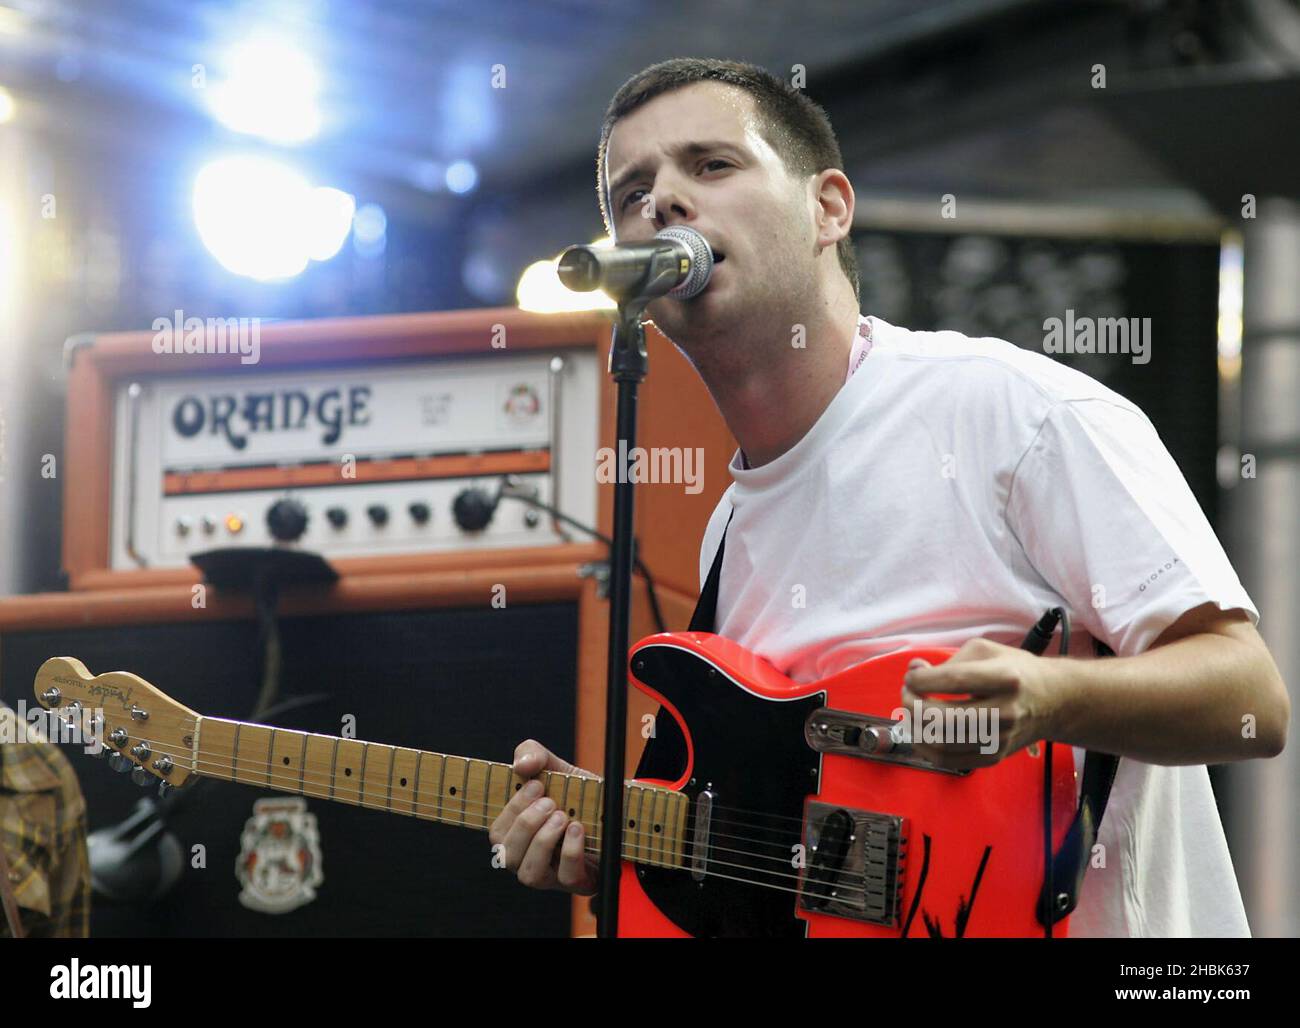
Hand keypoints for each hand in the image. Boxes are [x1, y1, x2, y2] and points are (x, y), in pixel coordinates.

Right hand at [488, 739, 598, 894]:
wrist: (618, 807)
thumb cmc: (579, 794)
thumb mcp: (556, 768)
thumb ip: (533, 755)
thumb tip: (521, 764)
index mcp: (518, 834)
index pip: (497, 833)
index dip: (512, 809)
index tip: (537, 784)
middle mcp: (529, 858)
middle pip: (507, 856)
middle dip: (526, 824)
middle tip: (550, 802)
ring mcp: (553, 874)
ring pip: (530, 874)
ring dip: (543, 841)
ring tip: (562, 817)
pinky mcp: (579, 881)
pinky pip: (566, 877)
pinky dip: (570, 852)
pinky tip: (577, 830)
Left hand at [899, 638, 1059, 770]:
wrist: (1053, 701)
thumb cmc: (1013, 671)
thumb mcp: (985, 651)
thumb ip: (947, 660)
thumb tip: (914, 670)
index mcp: (1005, 678)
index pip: (952, 681)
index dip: (921, 679)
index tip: (912, 676)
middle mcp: (1005, 711)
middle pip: (942, 717)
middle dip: (912, 704)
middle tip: (907, 694)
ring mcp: (1000, 738)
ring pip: (941, 743)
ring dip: (914, 727)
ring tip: (911, 711)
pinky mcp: (994, 756)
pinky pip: (948, 761)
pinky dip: (925, 748)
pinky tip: (920, 732)